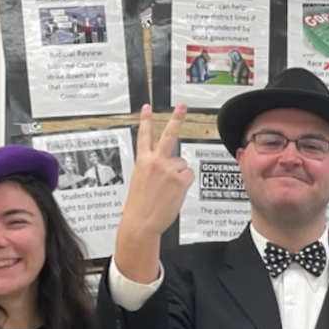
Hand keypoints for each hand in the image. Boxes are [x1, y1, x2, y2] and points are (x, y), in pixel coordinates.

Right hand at [122, 103, 194, 238]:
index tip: (148, 107)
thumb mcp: (140, 182)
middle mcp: (155, 161)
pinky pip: (189, 175)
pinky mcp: (179, 179)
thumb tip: (169, 168)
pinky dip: (185, 184)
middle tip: (182, 105)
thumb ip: (152, 169)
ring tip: (168, 190)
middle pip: (169, 135)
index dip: (146, 120)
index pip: (144, 135)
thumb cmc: (140, 207)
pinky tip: (175, 193)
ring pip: (182, 164)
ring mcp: (168, 169)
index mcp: (142, 161)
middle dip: (176, 118)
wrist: (140, 222)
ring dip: (179, 176)